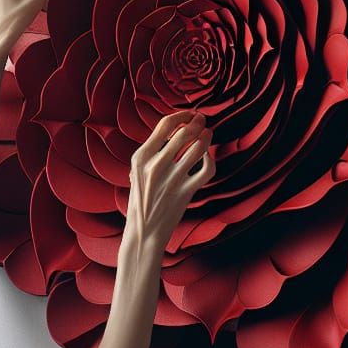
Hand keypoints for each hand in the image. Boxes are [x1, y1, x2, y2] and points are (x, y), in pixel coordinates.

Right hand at [123, 111, 214, 255]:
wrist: (142, 233)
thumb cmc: (140, 202)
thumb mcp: (136, 174)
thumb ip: (150, 155)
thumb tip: (173, 132)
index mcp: (140, 158)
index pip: (165, 125)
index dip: (181, 115)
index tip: (189, 115)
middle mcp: (155, 166)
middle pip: (184, 132)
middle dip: (198, 122)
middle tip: (203, 120)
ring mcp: (171, 180)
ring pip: (198, 148)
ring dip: (207, 137)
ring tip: (208, 133)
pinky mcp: (185, 193)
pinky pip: (206, 169)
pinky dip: (210, 159)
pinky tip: (207, 156)